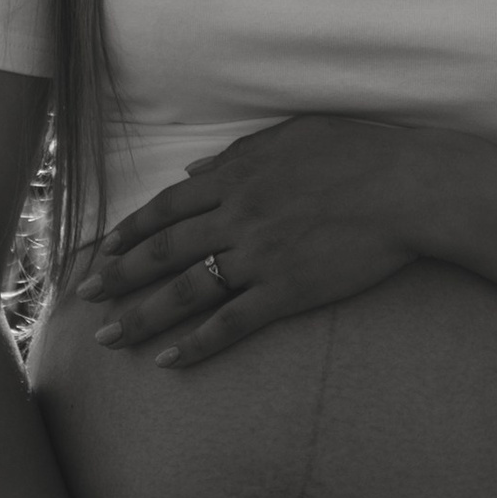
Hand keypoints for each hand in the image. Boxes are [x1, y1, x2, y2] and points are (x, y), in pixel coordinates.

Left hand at [82, 118, 440, 366]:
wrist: (411, 187)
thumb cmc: (358, 152)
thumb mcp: (291, 136)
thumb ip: (237, 155)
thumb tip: (192, 172)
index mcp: (237, 177)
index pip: (166, 208)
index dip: (129, 232)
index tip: (102, 251)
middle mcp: (238, 216)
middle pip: (162, 252)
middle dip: (118, 277)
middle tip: (85, 298)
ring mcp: (260, 256)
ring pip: (185, 292)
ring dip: (141, 317)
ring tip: (109, 338)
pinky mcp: (288, 291)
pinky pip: (232, 323)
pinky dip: (196, 344)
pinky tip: (169, 361)